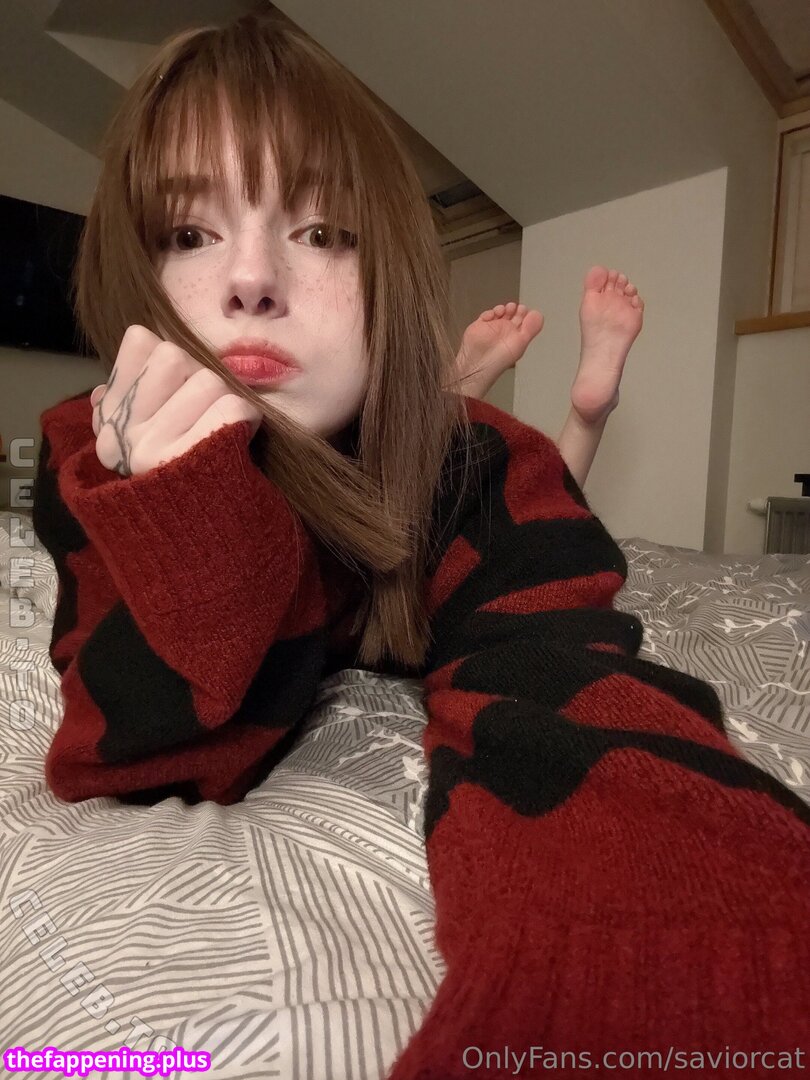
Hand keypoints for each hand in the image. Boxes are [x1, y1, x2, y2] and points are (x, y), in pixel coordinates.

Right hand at [91, 325, 262, 477]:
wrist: (205, 546)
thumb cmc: (186, 481)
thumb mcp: (149, 433)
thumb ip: (139, 386)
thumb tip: (140, 338)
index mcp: (110, 421)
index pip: (142, 342)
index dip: (172, 362)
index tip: (178, 393)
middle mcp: (123, 434)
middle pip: (176, 356)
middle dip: (202, 379)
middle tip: (207, 414)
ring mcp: (153, 448)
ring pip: (209, 381)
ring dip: (227, 401)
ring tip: (223, 431)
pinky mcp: (191, 461)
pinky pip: (233, 409)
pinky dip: (246, 419)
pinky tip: (240, 438)